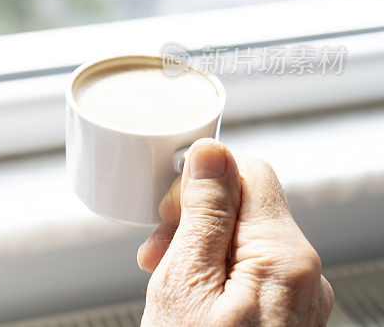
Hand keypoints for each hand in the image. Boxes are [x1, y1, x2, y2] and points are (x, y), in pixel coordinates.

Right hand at [138, 139, 333, 325]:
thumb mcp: (185, 282)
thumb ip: (203, 214)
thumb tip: (211, 152)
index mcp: (283, 257)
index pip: (247, 172)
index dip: (199, 186)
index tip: (168, 216)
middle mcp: (304, 274)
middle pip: (244, 208)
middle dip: (194, 221)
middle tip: (159, 256)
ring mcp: (298, 297)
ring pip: (243, 240)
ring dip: (199, 250)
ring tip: (168, 283)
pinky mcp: (288, 315)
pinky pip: (251, 272)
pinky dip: (216, 276)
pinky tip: (191, 298)